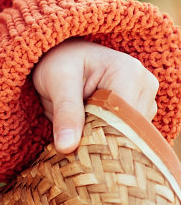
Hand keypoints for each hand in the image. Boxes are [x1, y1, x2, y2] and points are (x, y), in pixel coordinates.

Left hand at [30, 38, 159, 151]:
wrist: (63, 56)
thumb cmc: (59, 62)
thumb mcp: (56, 80)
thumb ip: (65, 112)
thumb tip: (66, 147)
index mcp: (128, 72)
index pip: (125, 119)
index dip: (103, 137)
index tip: (78, 148)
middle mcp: (145, 84)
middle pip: (131, 130)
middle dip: (103, 139)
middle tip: (75, 142)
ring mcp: (147, 98)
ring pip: (132, 135)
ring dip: (107, 139)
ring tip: (82, 128)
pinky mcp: (143, 110)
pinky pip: (131, 134)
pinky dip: (111, 137)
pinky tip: (92, 129)